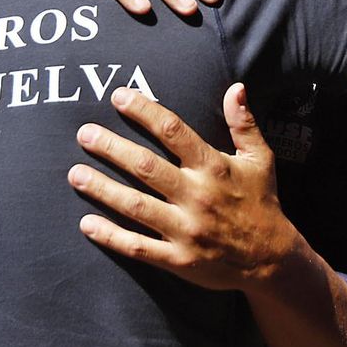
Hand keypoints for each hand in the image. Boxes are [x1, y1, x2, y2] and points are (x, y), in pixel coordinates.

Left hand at [67, 85, 303, 293]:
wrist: (272, 259)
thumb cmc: (262, 202)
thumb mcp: (260, 159)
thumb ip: (244, 123)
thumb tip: (235, 87)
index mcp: (214, 167)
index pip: (173, 131)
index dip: (144, 111)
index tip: (119, 97)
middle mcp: (197, 196)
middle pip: (145, 167)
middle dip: (111, 148)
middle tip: (83, 134)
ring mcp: (185, 230)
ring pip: (135, 206)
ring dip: (102, 189)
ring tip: (74, 173)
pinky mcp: (178, 259)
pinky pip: (138, 246)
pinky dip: (110, 236)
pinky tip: (86, 223)